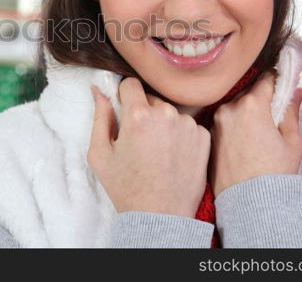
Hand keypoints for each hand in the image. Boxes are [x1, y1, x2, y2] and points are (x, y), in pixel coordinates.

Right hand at [87, 77, 210, 217]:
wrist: (160, 217)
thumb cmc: (126, 188)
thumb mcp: (100, 154)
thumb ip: (99, 117)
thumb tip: (98, 91)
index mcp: (138, 115)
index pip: (131, 84)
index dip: (124, 96)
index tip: (125, 111)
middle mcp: (166, 114)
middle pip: (151, 98)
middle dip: (144, 112)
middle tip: (140, 140)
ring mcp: (188, 124)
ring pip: (170, 111)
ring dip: (163, 123)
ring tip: (158, 150)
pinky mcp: (203, 136)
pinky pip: (187, 125)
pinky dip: (180, 135)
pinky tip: (173, 155)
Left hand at [209, 71, 301, 197]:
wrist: (248, 203)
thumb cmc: (274, 174)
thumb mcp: (292, 142)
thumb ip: (291, 111)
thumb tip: (293, 91)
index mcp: (251, 105)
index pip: (267, 80)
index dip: (278, 79)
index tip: (284, 79)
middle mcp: (228, 108)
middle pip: (249, 94)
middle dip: (262, 99)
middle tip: (275, 112)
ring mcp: (215, 122)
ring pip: (236, 107)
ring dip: (247, 112)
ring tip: (260, 132)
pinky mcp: (209, 135)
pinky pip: (225, 122)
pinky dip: (236, 125)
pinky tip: (246, 141)